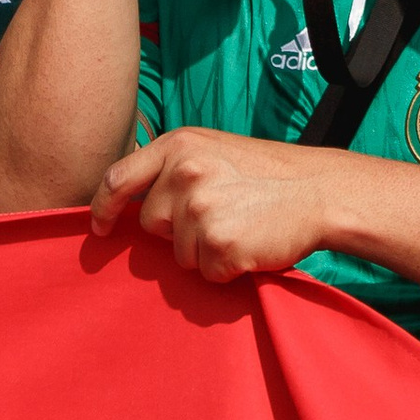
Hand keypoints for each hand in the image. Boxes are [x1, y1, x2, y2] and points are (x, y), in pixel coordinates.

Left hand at [90, 129, 334, 282]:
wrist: (319, 190)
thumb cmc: (267, 173)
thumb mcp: (213, 150)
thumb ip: (172, 169)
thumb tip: (131, 204)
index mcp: (178, 145)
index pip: (118, 179)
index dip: (103, 208)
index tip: (100, 229)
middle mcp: (184, 173)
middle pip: (151, 225)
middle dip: (176, 232)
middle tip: (220, 216)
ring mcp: (201, 209)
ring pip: (179, 255)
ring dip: (205, 252)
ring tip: (240, 226)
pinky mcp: (220, 244)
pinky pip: (206, 274)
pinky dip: (227, 269)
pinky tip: (250, 245)